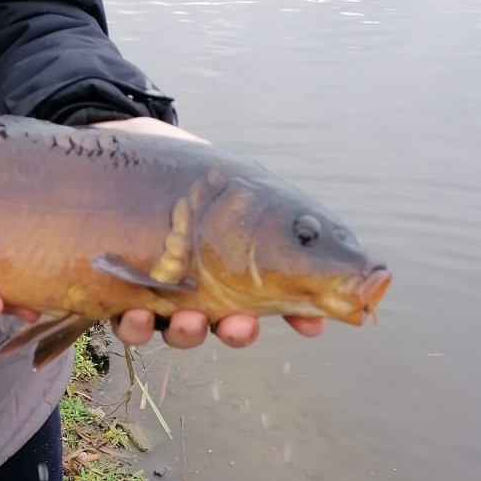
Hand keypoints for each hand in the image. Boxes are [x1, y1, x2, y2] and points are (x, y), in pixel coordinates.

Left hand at [94, 118, 324, 349]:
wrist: (140, 147)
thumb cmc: (202, 180)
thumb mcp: (251, 196)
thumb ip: (289, 236)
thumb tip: (361, 277)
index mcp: (227, 281)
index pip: (251, 314)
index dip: (279, 322)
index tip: (304, 326)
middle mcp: (193, 296)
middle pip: (216, 329)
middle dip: (233, 332)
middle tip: (240, 324)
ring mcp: (155, 295)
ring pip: (173, 332)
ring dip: (185, 333)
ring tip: (188, 318)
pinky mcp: (119, 288)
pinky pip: (125, 323)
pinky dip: (134, 326)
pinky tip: (136, 313)